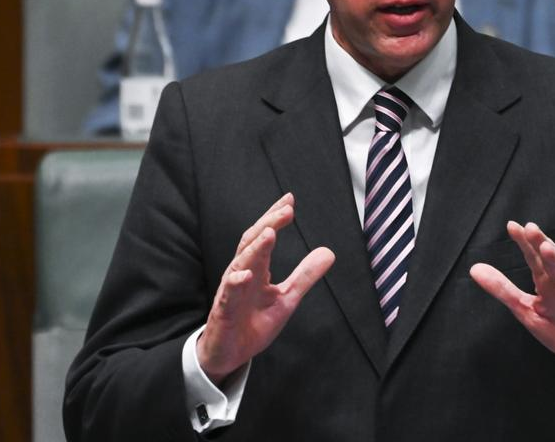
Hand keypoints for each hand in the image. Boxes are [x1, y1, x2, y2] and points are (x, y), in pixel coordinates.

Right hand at [197, 193, 334, 382]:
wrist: (229, 354)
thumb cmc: (253, 322)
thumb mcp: (286, 298)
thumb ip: (305, 276)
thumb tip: (329, 252)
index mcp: (256, 269)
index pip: (263, 236)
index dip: (274, 218)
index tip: (289, 199)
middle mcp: (241, 274)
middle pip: (251, 243)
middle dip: (267, 224)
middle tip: (285, 209)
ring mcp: (231, 291)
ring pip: (240, 264)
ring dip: (255, 249)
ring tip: (270, 233)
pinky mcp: (224, 311)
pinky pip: (229, 295)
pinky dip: (236, 283)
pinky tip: (247, 275)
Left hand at [470, 221, 554, 370]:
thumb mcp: (525, 309)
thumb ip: (502, 289)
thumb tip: (474, 269)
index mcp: (547, 282)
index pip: (535, 258)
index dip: (525, 243)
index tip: (512, 226)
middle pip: (553, 261)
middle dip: (542, 244)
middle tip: (530, 229)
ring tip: (547, 249)